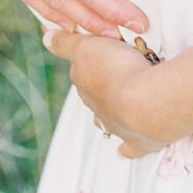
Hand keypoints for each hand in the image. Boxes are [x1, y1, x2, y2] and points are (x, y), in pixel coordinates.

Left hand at [44, 29, 170, 157]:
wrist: (147, 103)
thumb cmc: (117, 70)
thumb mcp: (87, 46)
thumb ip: (66, 44)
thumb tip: (46, 39)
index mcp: (84, 85)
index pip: (80, 72)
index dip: (87, 62)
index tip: (97, 54)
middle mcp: (96, 107)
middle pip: (93, 96)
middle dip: (100, 87)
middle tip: (113, 73)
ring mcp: (116, 126)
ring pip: (107, 120)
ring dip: (110, 114)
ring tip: (114, 107)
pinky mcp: (137, 142)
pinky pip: (128, 149)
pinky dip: (125, 150)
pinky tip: (121, 153)